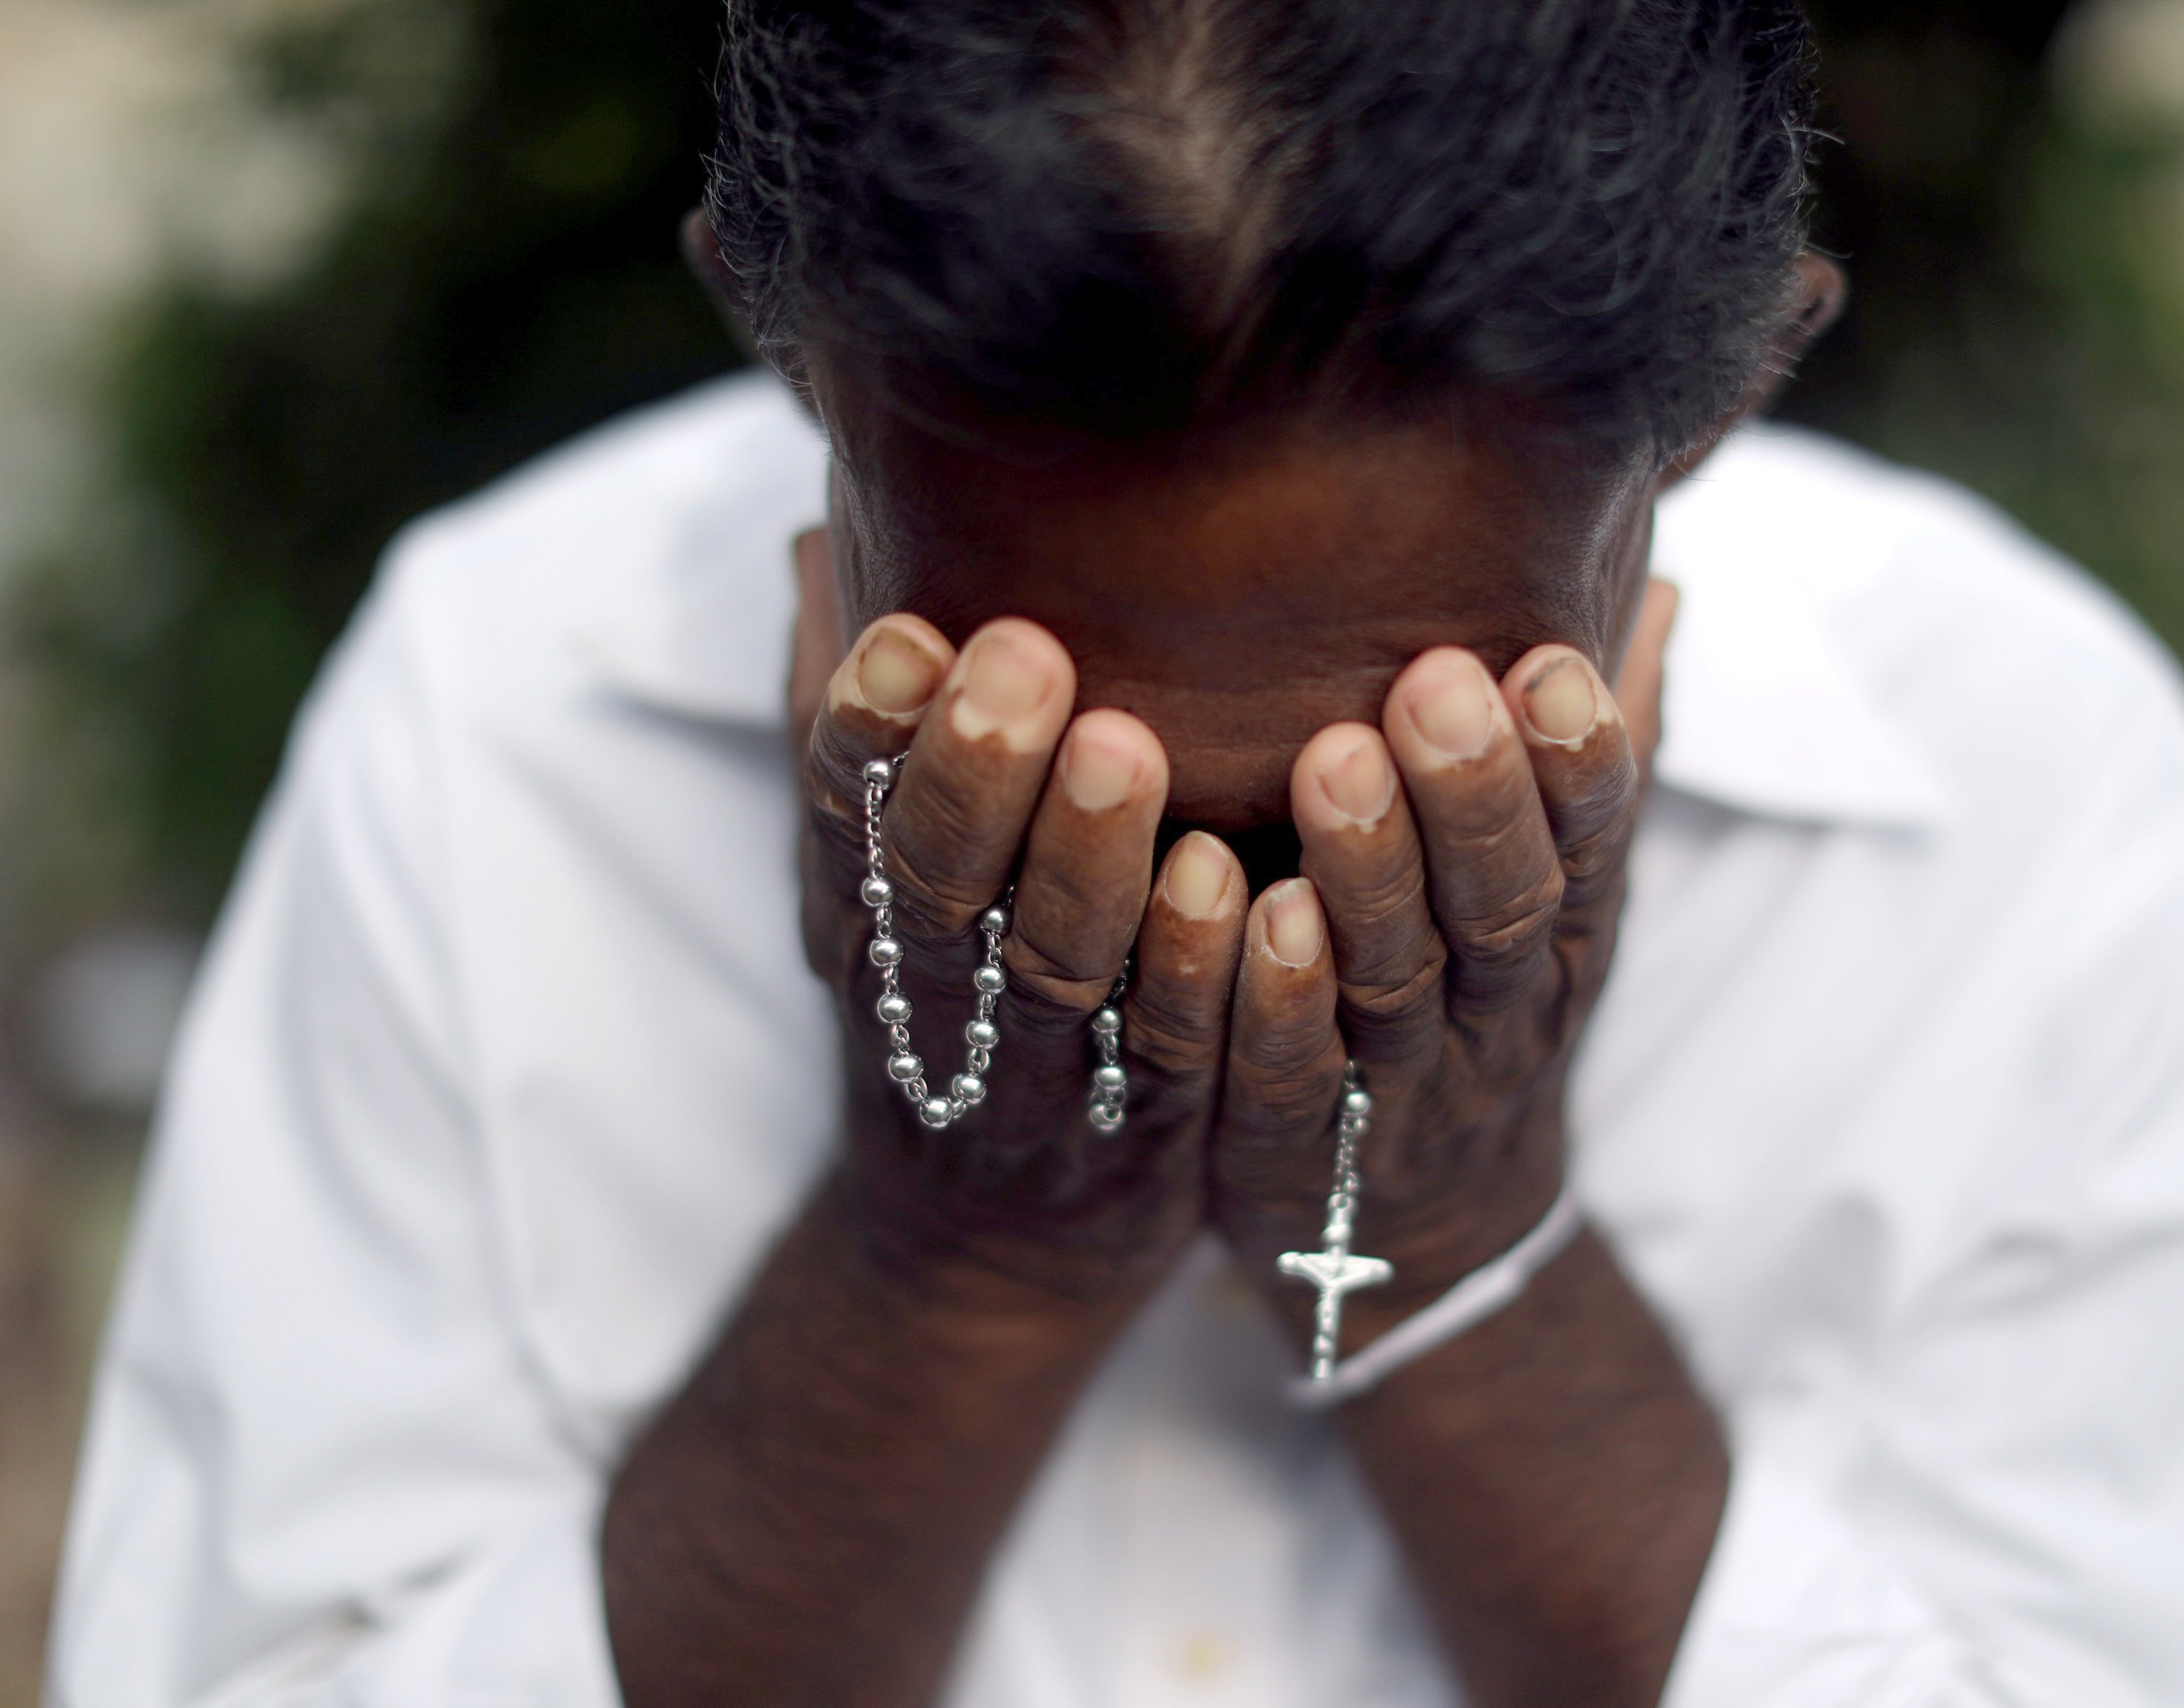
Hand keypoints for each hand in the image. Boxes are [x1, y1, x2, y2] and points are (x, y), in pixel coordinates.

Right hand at [788, 534, 1246, 1302]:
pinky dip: (1199, 975)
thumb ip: (868, 727)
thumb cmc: (954, 1002)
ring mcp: (1048, 1068)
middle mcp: (943, 994)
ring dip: (1089, 860)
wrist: (991, 1242)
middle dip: (977, 771)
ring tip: (1130, 750)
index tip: (900, 636)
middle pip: (941, 888)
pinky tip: (1241, 890)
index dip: (866, 730)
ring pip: (1058, 965)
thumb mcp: (877, 880)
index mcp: (869, 917)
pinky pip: (1176, 1053)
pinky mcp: (1155, 1122)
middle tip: (1020, 653)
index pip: (846, 816)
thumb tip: (832, 536)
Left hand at [1207, 581, 1677, 1328]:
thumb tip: (1648, 579)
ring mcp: (1400, 1082)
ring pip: (1396, 978)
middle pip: (1503, 902)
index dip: (1580, 760)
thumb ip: (1588, 753)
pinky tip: (1248, 910)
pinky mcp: (1293, 1142)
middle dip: (1477, 794)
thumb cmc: (1483, 1010)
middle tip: (1436, 685)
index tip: (1554, 662)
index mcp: (1563, 928)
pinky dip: (1275, 996)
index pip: (1593, 839)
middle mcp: (1495, 1003)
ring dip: (1371, 873)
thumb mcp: (1561, 894)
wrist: (1429, 1233)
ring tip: (1332, 761)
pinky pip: (1288, 1072)